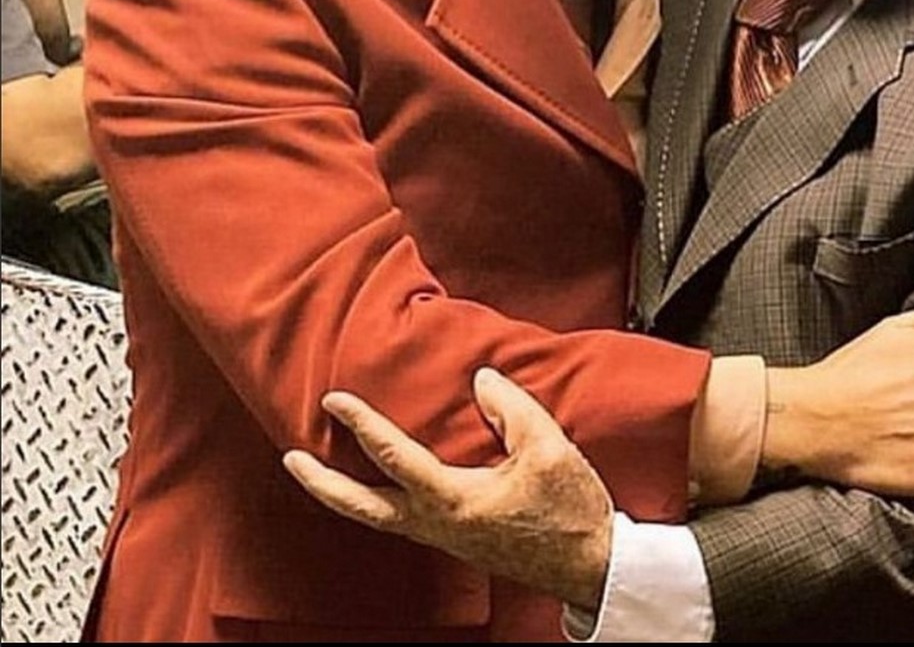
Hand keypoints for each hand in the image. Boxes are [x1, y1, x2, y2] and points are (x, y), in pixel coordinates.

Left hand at [283, 368, 613, 610]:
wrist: (589, 563)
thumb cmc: (570, 510)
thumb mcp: (549, 449)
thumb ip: (512, 409)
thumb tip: (481, 382)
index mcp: (455, 501)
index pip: (394, 458)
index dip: (362, 424)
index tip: (335, 399)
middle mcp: (439, 524)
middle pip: (364, 509)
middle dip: (323, 485)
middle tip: (292, 460)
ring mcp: (445, 536)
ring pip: (379, 517)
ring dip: (346, 493)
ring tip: (322, 469)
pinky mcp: (458, 539)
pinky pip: (403, 517)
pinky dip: (380, 498)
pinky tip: (385, 482)